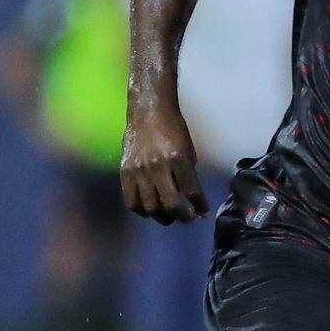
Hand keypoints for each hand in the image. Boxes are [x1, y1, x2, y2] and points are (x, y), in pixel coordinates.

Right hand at [120, 105, 208, 224]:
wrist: (148, 112)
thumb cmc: (173, 130)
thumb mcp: (188, 150)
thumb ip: (188, 175)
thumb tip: (192, 200)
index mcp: (177, 159)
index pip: (192, 191)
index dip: (200, 207)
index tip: (203, 214)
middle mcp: (158, 166)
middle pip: (170, 204)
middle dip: (182, 217)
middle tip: (187, 218)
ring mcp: (139, 170)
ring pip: (150, 207)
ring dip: (162, 217)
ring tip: (169, 216)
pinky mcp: (125, 172)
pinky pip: (131, 201)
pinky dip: (142, 211)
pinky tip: (150, 210)